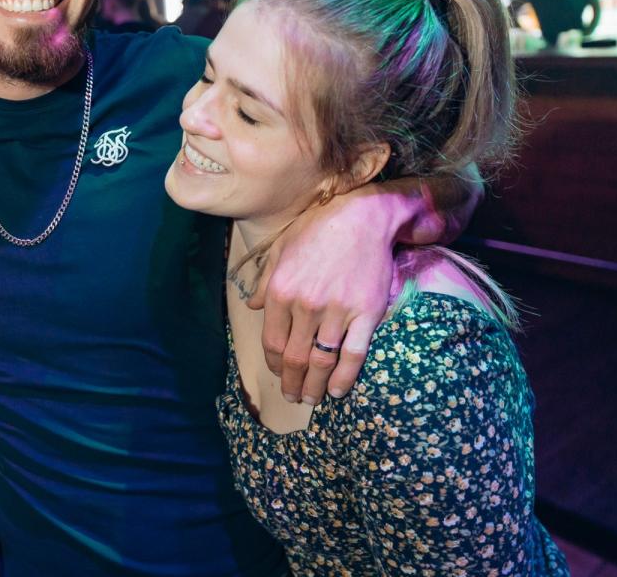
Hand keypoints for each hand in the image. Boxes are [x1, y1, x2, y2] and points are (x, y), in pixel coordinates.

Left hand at [249, 190, 395, 404]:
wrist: (361, 217)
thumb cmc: (317, 230)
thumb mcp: (280, 250)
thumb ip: (264, 282)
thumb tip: (251, 306)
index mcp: (280, 291)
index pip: (272, 341)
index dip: (274, 364)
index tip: (279, 374)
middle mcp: (304, 306)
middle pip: (294, 358)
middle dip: (292, 383)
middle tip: (293, 397)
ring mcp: (336, 311)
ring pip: (321, 361)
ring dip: (314, 387)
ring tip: (312, 399)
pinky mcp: (366, 313)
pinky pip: (353, 354)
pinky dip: (344, 377)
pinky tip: (337, 391)